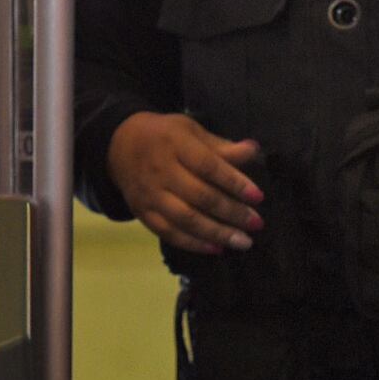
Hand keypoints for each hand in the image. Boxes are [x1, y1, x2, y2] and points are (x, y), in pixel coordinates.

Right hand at [109, 110, 264, 253]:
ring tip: (243, 242)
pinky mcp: (142, 213)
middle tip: (256, 223)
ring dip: (217, 233)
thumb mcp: (191, 130)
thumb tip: (254, 150)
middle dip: (231, 212)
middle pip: (200, 196)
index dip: (234, 182)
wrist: (120, 146)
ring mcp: (150, 195)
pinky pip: (169, 233)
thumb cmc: (165, 136)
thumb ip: (221, 146)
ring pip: (186, 219)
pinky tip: (216, 248)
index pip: (209, 166)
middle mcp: (161, 171)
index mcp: (175, 144)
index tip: (258, 196)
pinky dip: (193, 243)